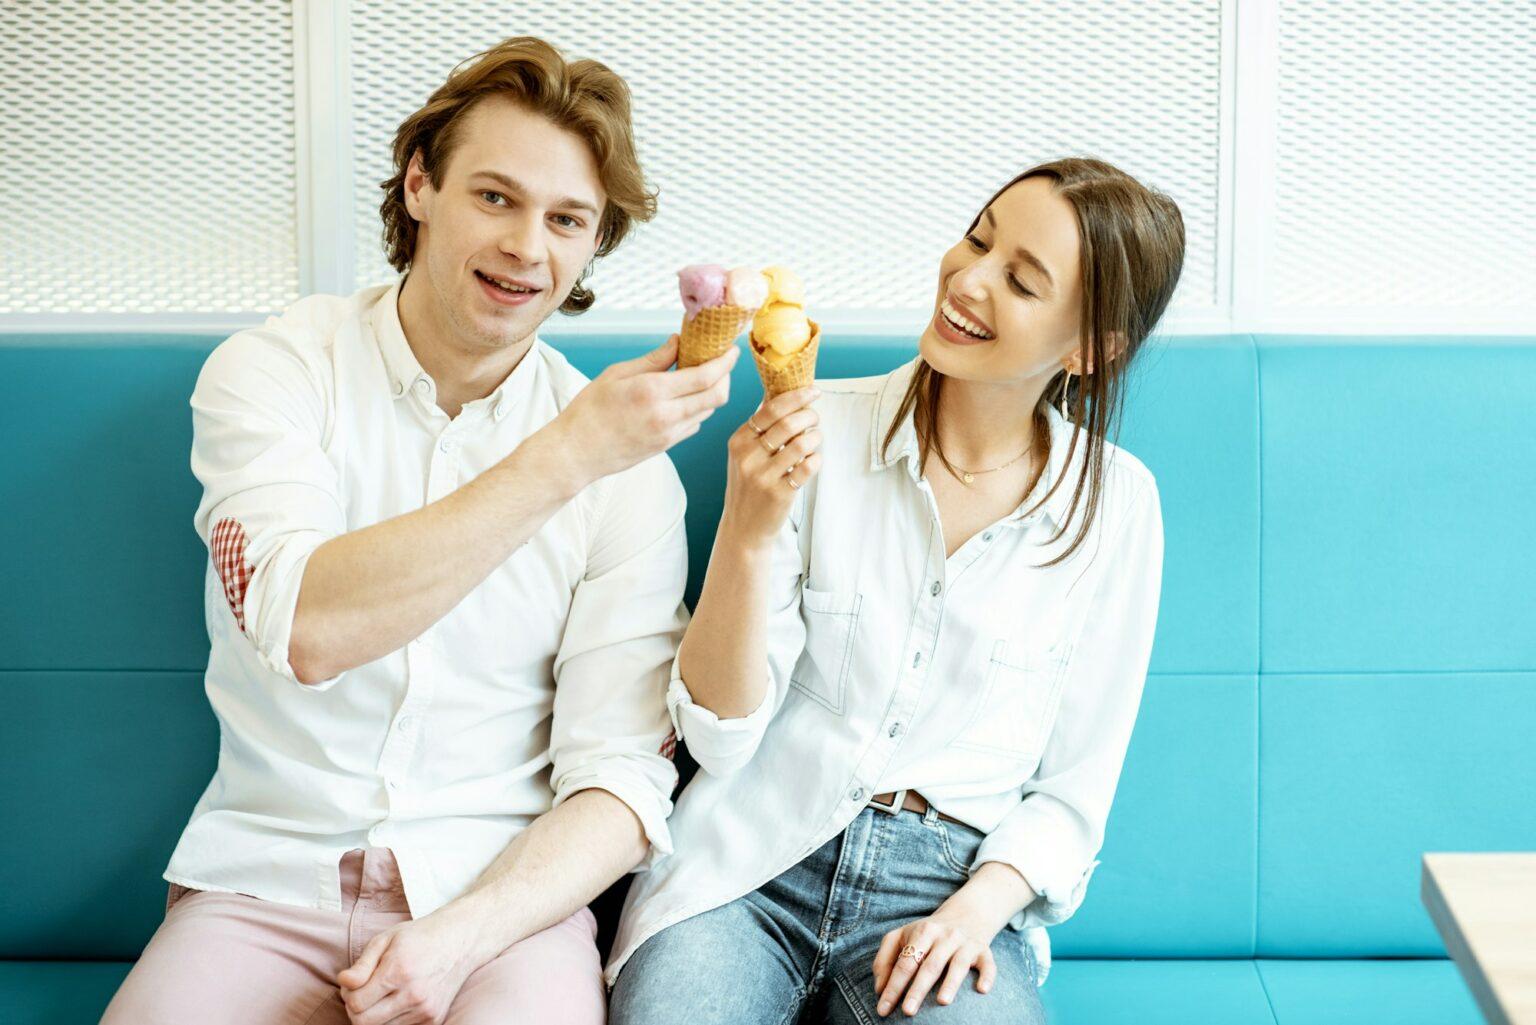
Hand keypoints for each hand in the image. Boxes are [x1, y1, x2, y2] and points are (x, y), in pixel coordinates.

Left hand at [336, 910, 482, 1024]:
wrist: (460, 941)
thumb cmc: (419, 937)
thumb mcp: (386, 939)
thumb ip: (361, 965)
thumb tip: (344, 983)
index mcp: (399, 971)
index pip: (355, 1003)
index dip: (347, 994)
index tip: (353, 982)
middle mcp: (414, 995)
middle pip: (364, 1022)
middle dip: (356, 1009)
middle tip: (363, 991)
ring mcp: (425, 1010)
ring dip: (373, 1015)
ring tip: (380, 994)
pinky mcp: (433, 1020)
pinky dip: (391, 1019)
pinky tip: (396, 1000)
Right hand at [545, 335, 736, 487]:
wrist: (577, 452)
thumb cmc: (590, 410)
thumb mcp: (618, 374)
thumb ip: (654, 359)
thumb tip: (679, 341)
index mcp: (654, 391)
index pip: (707, 375)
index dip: (726, 362)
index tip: (732, 350)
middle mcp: (667, 415)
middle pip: (718, 396)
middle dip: (726, 377)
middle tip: (721, 363)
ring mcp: (670, 434)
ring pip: (708, 411)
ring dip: (712, 393)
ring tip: (702, 377)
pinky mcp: (667, 446)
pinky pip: (694, 425)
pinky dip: (697, 409)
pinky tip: (684, 399)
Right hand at [717, 386, 821, 548]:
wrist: (743, 527)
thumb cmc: (748, 485)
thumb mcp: (744, 454)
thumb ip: (760, 427)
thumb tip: (778, 392)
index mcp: (739, 441)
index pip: (770, 409)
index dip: (796, 397)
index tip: (813, 390)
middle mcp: (748, 457)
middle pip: (788, 424)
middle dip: (809, 415)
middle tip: (815, 417)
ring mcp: (763, 477)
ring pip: (800, 444)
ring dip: (815, 437)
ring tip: (815, 439)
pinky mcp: (779, 494)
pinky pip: (807, 468)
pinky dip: (816, 459)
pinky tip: (814, 460)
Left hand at [872, 907, 1000, 1016]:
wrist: (966, 914)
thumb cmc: (927, 933)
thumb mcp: (902, 937)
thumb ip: (885, 960)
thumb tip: (879, 989)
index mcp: (922, 933)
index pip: (905, 963)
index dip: (893, 986)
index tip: (883, 1009)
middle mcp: (944, 937)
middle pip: (929, 965)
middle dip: (917, 989)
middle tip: (907, 1011)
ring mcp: (965, 943)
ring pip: (957, 964)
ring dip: (950, 983)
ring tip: (942, 1002)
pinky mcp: (984, 951)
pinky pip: (988, 964)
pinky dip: (987, 976)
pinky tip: (982, 990)